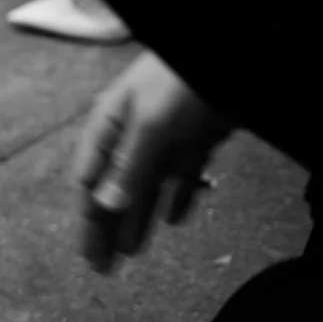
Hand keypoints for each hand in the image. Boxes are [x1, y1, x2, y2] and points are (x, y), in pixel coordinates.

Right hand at [70, 50, 230, 273]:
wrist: (235, 54)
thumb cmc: (181, 80)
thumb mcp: (151, 122)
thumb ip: (129, 165)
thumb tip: (103, 205)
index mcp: (111, 122)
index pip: (91, 177)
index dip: (88, 216)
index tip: (88, 253)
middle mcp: (134, 132)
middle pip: (116, 187)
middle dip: (107, 226)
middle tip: (103, 267)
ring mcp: (166, 135)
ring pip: (148, 186)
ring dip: (139, 218)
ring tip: (131, 252)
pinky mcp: (198, 137)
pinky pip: (182, 175)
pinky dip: (178, 198)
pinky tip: (174, 221)